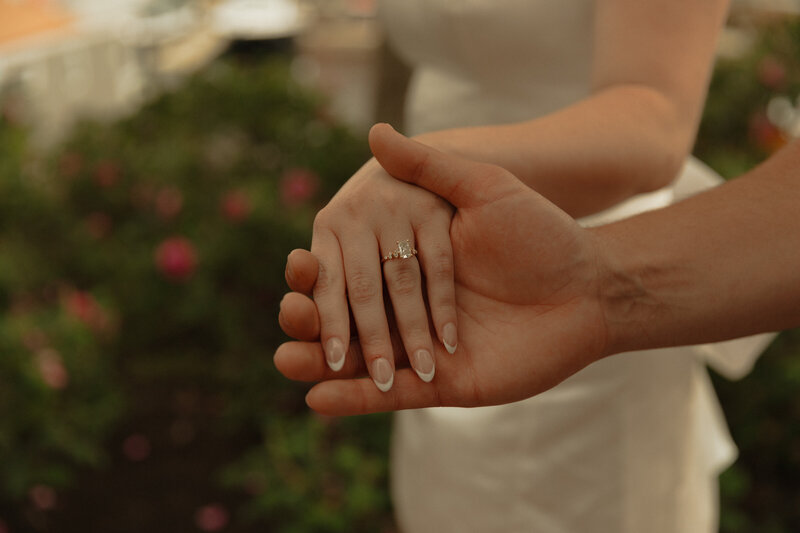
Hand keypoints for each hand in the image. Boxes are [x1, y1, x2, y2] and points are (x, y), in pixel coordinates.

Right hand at [276, 124, 609, 415]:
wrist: (589, 283)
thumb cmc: (539, 234)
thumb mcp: (482, 189)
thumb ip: (427, 167)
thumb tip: (373, 131)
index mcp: (409, 263)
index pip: (349, 272)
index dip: (319, 274)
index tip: (296, 266)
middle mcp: (410, 308)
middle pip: (347, 319)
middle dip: (313, 319)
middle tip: (285, 314)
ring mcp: (425, 348)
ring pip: (361, 361)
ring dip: (318, 364)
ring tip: (283, 362)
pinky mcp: (446, 383)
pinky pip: (394, 396)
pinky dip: (355, 399)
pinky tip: (319, 400)